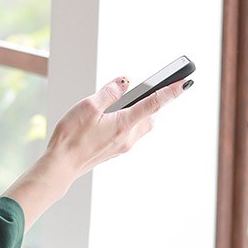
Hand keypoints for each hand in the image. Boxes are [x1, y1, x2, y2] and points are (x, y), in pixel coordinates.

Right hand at [2, 75, 191, 233]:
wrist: (60, 166)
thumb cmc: (70, 137)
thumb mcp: (88, 107)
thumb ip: (108, 92)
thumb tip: (124, 82)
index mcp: (124, 123)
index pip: (154, 103)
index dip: (171, 91)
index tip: (186, 81)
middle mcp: (127, 137)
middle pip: (150, 116)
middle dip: (153, 103)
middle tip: (153, 89)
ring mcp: (121, 147)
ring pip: (140, 127)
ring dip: (140, 114)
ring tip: (127, 104)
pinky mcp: (113, 152)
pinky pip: (129, 134)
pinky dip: (128, 123)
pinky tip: (113, 119)